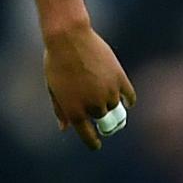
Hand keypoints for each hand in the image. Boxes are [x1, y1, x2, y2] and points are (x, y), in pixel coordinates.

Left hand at [43, 20, 133, 149]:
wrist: (69, 38)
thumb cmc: (56, 62)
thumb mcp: (53, 88)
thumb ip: (61, 110)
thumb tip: (65, 128)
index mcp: (74, 111)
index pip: (88, 136)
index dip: (93, 142)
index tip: (96, 145)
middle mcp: (93, 105)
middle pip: (103, 121)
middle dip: (103, 122)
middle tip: (103, 120)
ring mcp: (108, 93)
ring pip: (115, 108)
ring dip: (111, 106)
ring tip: (105, 98)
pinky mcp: (120, 79)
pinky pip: (129, 96)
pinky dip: (128, 100)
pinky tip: (126, 101)